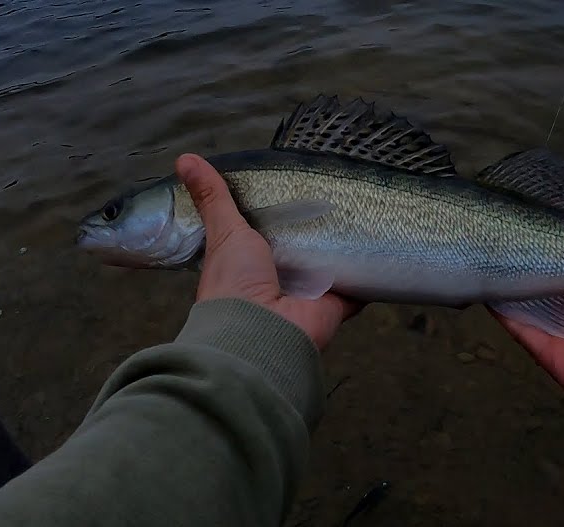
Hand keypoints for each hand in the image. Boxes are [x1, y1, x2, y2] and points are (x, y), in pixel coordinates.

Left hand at [177, 154, 359, 348]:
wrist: (261, 330)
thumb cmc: (235, 283)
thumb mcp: (224, 231)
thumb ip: (213, 198)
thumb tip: (185, 159)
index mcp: (250, 266)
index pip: (266, 236)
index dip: (276, 218)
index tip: (292, 193)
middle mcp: (279, 282)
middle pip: (302, 252)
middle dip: (315, 234)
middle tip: (334, 201)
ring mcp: (309, 295)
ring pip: (330, 269)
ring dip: (342, 252)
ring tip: (361, 218)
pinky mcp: (335, 305)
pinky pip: (357, 288)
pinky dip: (367, 277)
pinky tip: (379, 254)